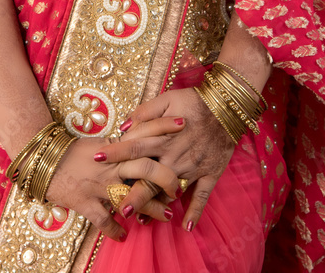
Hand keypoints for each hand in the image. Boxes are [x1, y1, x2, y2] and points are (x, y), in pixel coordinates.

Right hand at [45, 116, 184, 241]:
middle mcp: (111, 165)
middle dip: (167, 179)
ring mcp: (99, 185)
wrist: (44, 161)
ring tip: (167, 215)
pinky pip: (104, 221)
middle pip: (147, 169)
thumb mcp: (99, 143)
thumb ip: (120, 145)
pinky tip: (124, 236)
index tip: (182, 123)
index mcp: (115, 147)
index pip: (144, 133)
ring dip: (152, 210)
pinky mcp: (86, 203)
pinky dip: (115, 230)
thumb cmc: (73, 151)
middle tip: (178, 188)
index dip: (163, 127)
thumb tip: (139, 142)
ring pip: (133, 198)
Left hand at [97, 87, 233, 230]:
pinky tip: (186, 226)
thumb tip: (125, 124)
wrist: (228, 106)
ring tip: (141, 220)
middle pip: (150, 177)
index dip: (115, 152)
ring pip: (171, 191)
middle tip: (117, 207)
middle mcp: (175, 155)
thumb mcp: (168, 98)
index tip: (96, 159)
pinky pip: (202, 195)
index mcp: (163, 136)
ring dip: (157, 206)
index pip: (134, 146)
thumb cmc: (195, 101)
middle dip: (133, 193)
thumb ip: (146, 111)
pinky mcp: (210, 173)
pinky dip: (195, 211)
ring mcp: (192, 167)